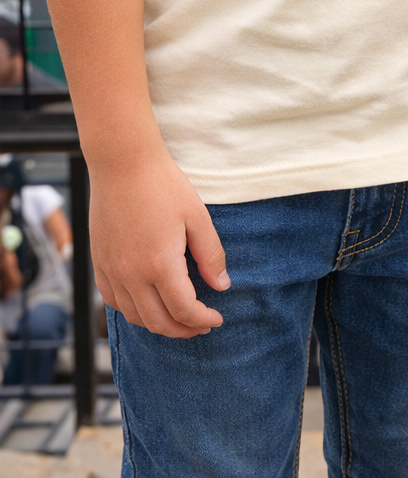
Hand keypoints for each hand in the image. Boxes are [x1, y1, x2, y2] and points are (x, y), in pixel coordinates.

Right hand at [89, 146, 229, 338]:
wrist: (123, 163)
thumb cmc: (164, 185)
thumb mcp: (197, 216)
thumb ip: (210, 255)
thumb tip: (221, 286)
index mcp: (160, 264)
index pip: (183, 310)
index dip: (202, 320)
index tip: (216, 318)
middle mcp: (131, 274)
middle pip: (157, 322)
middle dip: (183, 330)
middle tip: (201, 325)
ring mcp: (111, 270)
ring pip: (133, 316)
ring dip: (158, 324)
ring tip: (178, 317)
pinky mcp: (99, 262)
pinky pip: (113, 301)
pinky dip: (132, 311)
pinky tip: (147, 303)